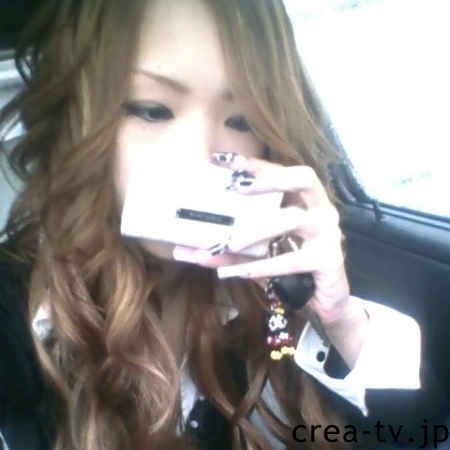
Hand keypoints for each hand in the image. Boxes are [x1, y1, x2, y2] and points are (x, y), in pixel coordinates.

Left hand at [173, 154, 367, 365]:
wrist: (325, 302)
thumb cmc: (291, 270)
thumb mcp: (258, 255)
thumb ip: (230, 249)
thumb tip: (187, 250)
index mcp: (304, 202)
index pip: (282, 173)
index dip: (258, 165)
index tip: (228, 161)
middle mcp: (320, 210)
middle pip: (303, 178)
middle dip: (270, 178)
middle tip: (238, 186)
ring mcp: (328, 234)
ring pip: (292, 219)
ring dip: (257, 229)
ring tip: (229, 242)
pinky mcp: (328, 260)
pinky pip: (291, 259)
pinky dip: (261, 266)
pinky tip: (235, 272)